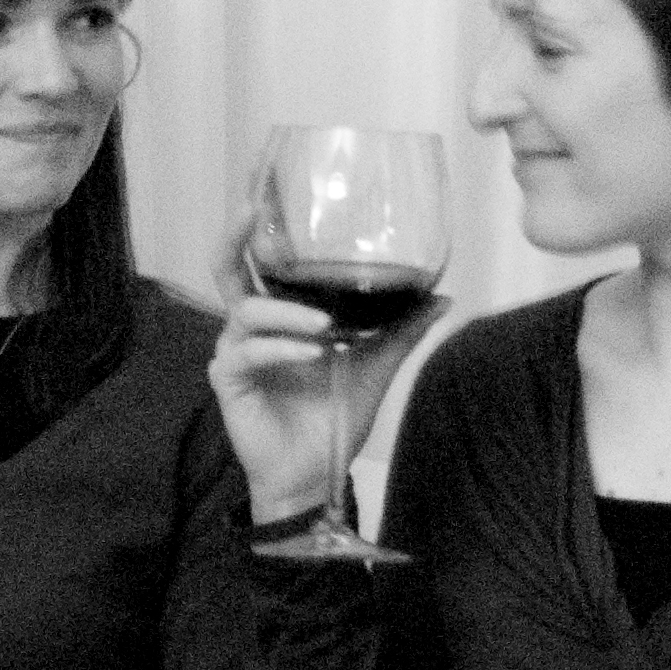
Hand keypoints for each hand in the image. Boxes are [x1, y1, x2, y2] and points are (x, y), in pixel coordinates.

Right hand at [207, 230, 447, 523]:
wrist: (316, 474)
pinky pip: (248, 353)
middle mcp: (251, 327)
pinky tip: (311, 353)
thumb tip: (443, 295)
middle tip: (253, 211)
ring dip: (286, 313)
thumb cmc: (335, 417)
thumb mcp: (377, 366)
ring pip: (246, 313)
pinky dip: (281, 349)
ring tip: (324, 325)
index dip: (258, 230)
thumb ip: (402, 330)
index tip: (267, 195)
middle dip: (236, 238)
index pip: (261, 263)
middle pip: (227, 270)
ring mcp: (236, 353)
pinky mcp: (230, 382)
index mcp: (280, 316)